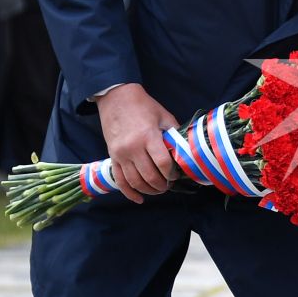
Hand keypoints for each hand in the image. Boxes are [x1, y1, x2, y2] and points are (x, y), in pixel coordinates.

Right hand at [95, 83, 180, 201]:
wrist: (117, 98)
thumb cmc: (144, 106)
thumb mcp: (164, 116)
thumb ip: (174, 135)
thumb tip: (185, 151)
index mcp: (148, 137)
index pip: (163, 164)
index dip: (172, 173)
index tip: (176, 174)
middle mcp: (133, 148)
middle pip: (150, 176)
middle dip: (162, 185)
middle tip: (168, 185)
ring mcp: (121, 154)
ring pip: (135, 181)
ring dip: (149, 190)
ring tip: (158, 190)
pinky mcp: (112, 157)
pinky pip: (120, 180)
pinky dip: (129, 193)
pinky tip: (139, 199)